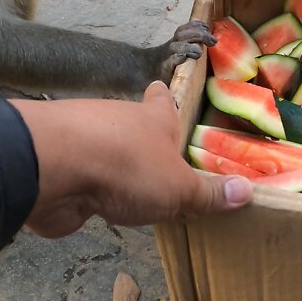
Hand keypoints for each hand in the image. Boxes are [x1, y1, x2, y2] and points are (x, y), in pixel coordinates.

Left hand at [15, 81, 251, 237]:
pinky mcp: (62, 169)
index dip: (165, 99)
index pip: (162, 100)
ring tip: (133, 192)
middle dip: (143, 142)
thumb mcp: (178, 188)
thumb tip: (248, 192)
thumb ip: (208, 194)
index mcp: (154, 119)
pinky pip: (81, 178)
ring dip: (115, 168)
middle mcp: (120, 123)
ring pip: (105, 151)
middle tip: (162, 161)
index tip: (164, 93)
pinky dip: (89, 190)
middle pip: (133, 128)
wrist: (53, 168)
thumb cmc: (127, 166)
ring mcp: (86, 143)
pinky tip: (98, 208)